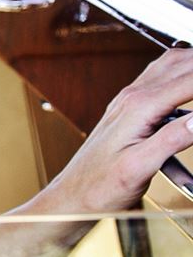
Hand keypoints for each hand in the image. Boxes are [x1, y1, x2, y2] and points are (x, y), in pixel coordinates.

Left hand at [48, 47, 192, 213]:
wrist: (74, 194)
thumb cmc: (100, 185)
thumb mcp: (141, 166)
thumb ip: (173, 139)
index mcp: (138, 107)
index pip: (189, 80)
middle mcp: (132, 97)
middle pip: (181, 62)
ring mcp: (129, 101)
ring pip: (169, 66)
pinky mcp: (131, 110)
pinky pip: (162, 84)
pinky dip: (184, 82)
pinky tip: (190, 105)